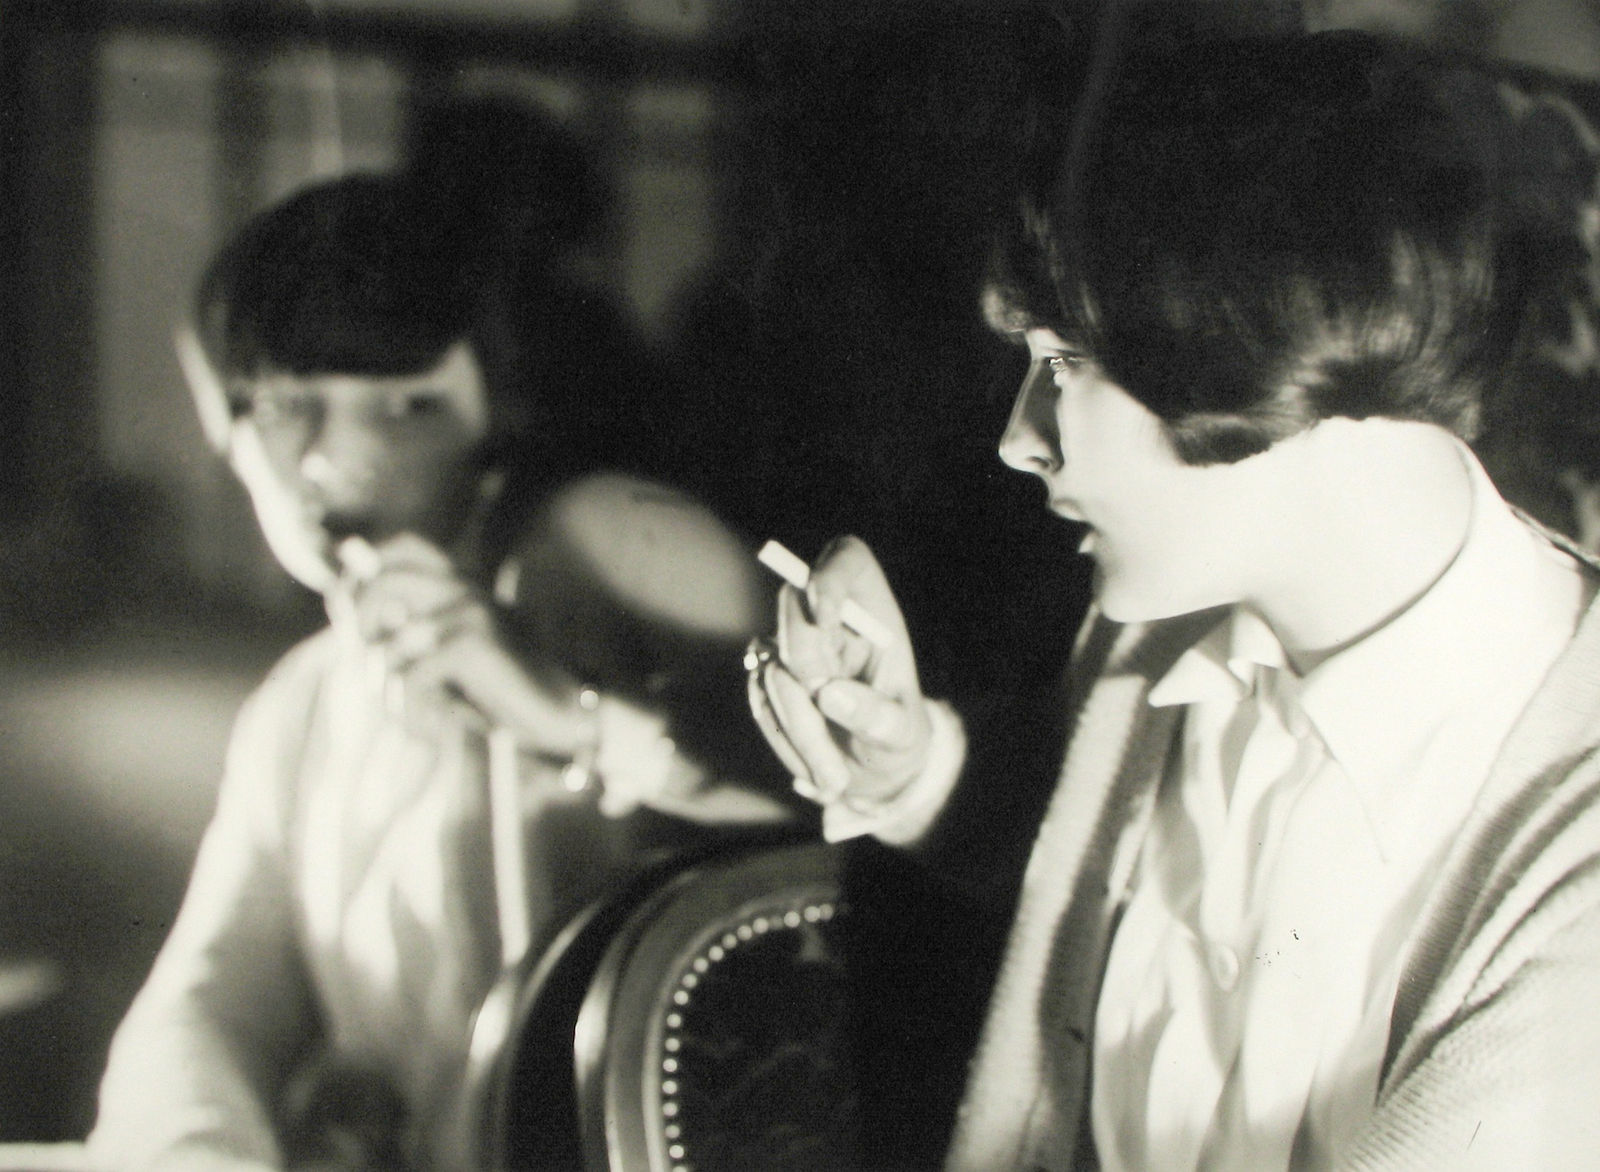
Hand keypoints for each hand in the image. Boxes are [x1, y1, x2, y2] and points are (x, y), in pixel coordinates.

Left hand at [333, 533, 594, 755]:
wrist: (564, 709)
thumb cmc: (506, 689)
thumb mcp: (457, 653)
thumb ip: (418, 632)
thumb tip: (362, 630)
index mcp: (462, 583)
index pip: (403, 547)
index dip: (364, 572)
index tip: (350, 611)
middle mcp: (465, 588)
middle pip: (382, 582)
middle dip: (359, 625)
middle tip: (368, 665)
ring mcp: (470, 612)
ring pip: (390, 644)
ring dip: (388, 689)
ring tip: (408, 714)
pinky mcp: (472, 643)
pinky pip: (410, 677)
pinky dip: (412, 710)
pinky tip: (432, 727)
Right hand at [746, 536, 931, 809]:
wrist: (870, 773)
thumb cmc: (897, 741)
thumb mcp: (902, 736)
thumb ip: (877, 716)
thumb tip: (831, 695)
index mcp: (872, 612)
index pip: (847, 559)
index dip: (829, 574)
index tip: (825, 616)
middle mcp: (827, 618)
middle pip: (794, 607)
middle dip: (808, 664)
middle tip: (833, 712)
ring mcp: (790, 645)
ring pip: (774, 664)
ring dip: (801, 727)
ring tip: (836, 776)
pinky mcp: (765, 676)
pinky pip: (760, 699)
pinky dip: (786, 740)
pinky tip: (816, 765)